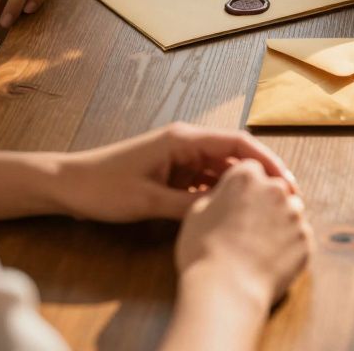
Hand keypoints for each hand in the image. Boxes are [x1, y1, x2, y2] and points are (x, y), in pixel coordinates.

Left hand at [56, 123, 296, 222]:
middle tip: (285, 200)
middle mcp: (187, 143)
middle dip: (262, 175)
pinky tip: (234, 213)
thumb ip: (188, 206)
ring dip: (243, 187)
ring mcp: (180, 158)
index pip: (238, 144)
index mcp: (183, 139)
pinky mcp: (173, 174)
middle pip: (236, 155)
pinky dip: (221, 195)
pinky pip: (206, 182)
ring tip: (265, 209)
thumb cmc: (102, 187)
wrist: (67, 186)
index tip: (286, 183)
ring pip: (223, 170)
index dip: (267, 162)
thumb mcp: (147, 201)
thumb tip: (227, 212)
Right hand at [176, 160, 311, 308]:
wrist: (226, 289)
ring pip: (291, 212)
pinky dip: (288, 246)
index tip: (238, 203)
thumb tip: (228, 196)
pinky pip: (299, 237)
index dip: (244, 188)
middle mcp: (275, 189)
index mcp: (246, 177)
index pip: (252, 170)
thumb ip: (219, 196)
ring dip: (280, 223)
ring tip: (259, 247)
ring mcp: (294, 214)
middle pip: (275, 189)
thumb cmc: (203, 251)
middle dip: (265, 203)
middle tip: (248, 228)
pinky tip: (270, 260)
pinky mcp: (306, 239)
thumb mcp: (197, 214)